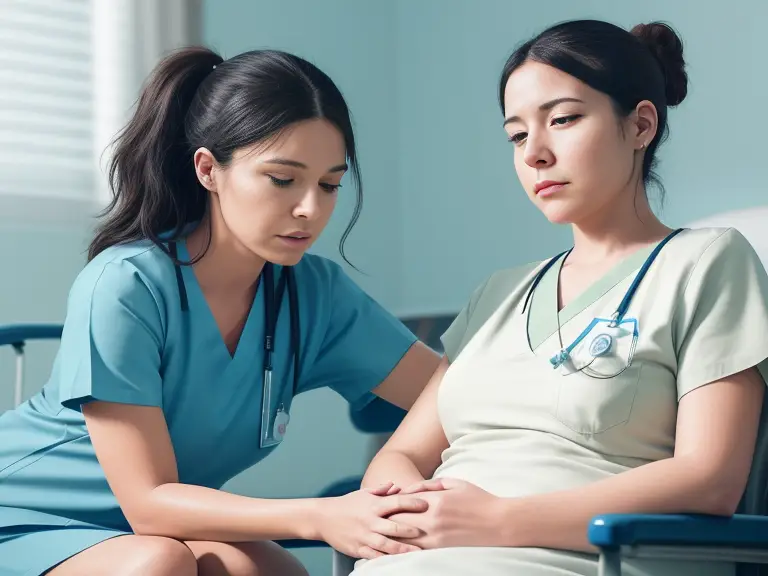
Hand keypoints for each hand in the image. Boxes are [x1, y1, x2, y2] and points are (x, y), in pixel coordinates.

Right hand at [313, 483, 428, 559]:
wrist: (323, 518)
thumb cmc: (347, 504)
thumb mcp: (364, 493)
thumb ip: (381, 491)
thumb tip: (396, 486)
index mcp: (373, 505)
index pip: (396, 502)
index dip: (412, 503)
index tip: (425, 504)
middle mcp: (370, 521)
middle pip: (394, 526)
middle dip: (410, 530)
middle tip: (427, 532)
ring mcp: (364, 536)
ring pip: (386, 544)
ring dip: (403, 548)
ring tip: (418, 551)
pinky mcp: (358, 549)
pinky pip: (374, 556)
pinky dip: (386, 558)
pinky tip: (398, 562)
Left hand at [388, 478, 504, 548]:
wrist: (499, 522)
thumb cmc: (478, 499)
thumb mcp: (454, 483)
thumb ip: (429, 485)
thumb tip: (410, 489)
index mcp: (434, 501)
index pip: (401, 503)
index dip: (388, 504)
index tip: (380, 504)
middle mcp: (432, 521)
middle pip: (398, 522)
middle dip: (385, 522)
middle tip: (373, 521)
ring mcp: (436, 538)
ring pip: (404, 540)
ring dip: (391, 538)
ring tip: (379, 537)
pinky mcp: (441, 550)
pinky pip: (417, 551)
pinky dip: (405, 549)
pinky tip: (397, 549)